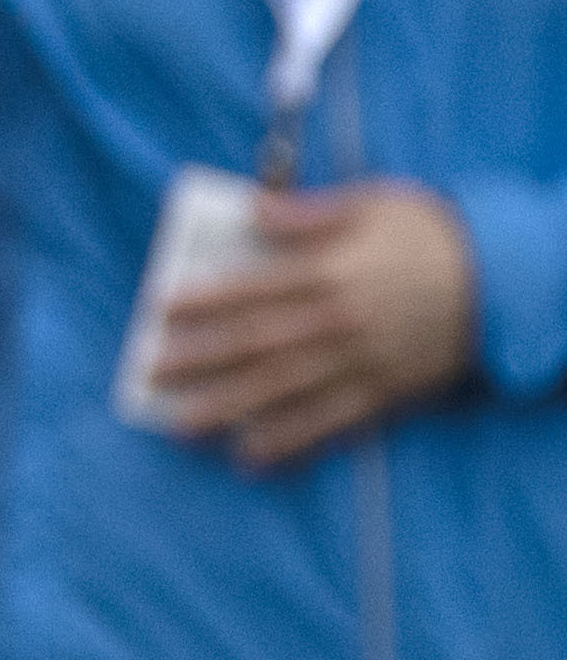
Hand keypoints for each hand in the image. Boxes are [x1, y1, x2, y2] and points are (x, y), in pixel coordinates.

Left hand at [148, 180, 479, 465]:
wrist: (509, 281)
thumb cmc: (433, 234)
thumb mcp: (377, 204)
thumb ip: (311, 214)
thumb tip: (254, 212)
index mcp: (332, 271)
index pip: (254, 289)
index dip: (204, 301)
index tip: (158, 312)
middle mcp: (340, 321)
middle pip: (258, 344)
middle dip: (201, 361)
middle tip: (151, 375)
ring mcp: (363, 361)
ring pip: (286, 389)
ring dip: (230, 408)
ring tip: (182, 427)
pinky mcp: (386, 391)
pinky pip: (332, 422)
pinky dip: (292, 440)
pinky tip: (253, 456)